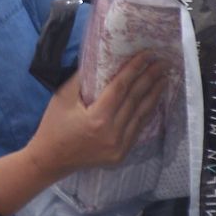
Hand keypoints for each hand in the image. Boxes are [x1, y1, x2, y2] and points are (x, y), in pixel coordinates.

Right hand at [27, 56, 166, 177]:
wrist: (50, 160)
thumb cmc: (54, 125)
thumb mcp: (63, 97)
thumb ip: (82, 78)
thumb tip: (102, 60)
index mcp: (97, 118)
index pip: (121, 88)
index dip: (135, 69)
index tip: (147, 54)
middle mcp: (112, 133)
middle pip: (135, 100)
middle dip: (150, 79)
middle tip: (162, 62)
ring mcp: (119, 146)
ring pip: (141, 116)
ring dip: (154, 95)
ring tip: (164, 78)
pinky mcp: (121, 154)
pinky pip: (138, 129)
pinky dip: (147, 113)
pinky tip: (154, 100)